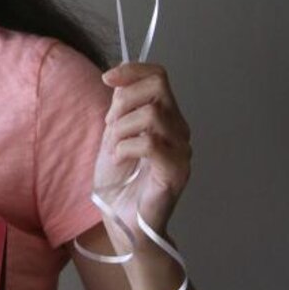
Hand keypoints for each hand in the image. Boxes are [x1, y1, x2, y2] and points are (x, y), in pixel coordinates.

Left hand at [93, 63, 191, 242]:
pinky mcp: (176, 171)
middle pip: (157, 87)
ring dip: (121, 128)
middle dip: (124, 101)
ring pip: (151, 114)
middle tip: (110, 126)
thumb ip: (121, 106)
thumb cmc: (119, 179)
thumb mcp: (114, 132)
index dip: (132, 70)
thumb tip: (118, 79)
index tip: (107, 78)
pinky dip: (125, 147)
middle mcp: (179, 130)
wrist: (122, 219)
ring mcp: (182, 150)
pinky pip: (149, 143)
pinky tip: (120, 160)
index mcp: (166, 117)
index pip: (159, 76)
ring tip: (115, 149)